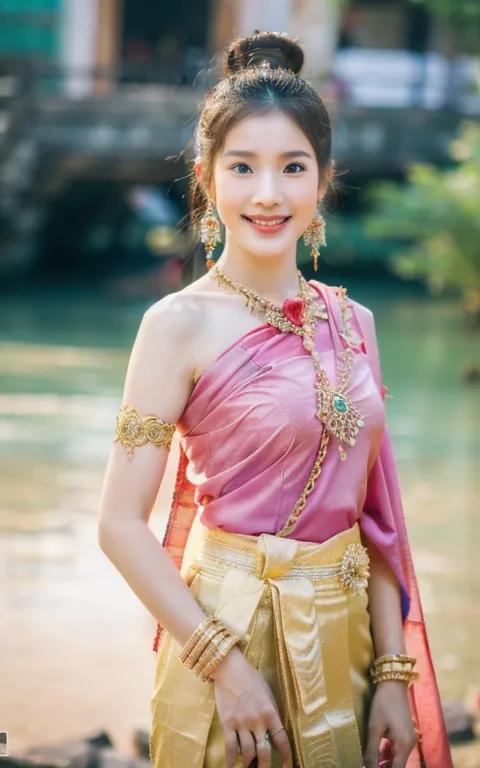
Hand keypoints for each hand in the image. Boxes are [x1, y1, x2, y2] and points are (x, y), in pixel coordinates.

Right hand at [210, 646, 292, 767]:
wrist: (230, 669)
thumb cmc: (251, 678)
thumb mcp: (267, 693)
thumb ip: (271, 712)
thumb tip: (273, 730)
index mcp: (270, 712)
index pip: (281, 739)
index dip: (286, 755)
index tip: (287, 765)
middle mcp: (257, 720)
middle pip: (263, 751)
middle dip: (264, 766)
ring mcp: (242, 723)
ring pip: (247, 752)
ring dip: (248, 764)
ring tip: (248, 767)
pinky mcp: (228, 723)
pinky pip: (230, 747)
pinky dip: (231, 760)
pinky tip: (231, 766)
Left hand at [364, 682, 416, 767]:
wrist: (393, 684)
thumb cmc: (383, 703)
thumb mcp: (374, 727)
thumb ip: (371, 750)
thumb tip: (366, 767)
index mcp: (404, 745)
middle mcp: (410, 745)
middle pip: (398, 766)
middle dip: (383, 767)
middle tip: (368, 765)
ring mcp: (409, 740)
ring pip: (397, 759)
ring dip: (385, 763)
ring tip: (371, 761)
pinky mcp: (406, 735)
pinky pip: (397, 751)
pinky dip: (388, 755)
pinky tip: (376, 754)